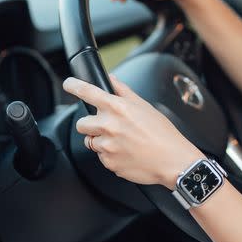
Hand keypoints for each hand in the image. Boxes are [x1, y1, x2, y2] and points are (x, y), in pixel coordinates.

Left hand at [63, 75, 204, 189]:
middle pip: (82, 123)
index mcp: (117, 108)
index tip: (68, 84)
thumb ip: (123, 91)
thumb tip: (111, 79)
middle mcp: (109, 125)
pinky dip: (110, 155)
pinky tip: (126, 153)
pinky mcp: (109, 163)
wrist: (173, 160)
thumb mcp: (145, 106)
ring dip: (101, 141)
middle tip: (108, 127)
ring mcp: (107, 146)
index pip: (87, 92)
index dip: (74, 86)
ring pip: (90, 142)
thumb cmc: (163, 133)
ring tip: (122, 142)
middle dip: (91, 124)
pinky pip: (101, 157)